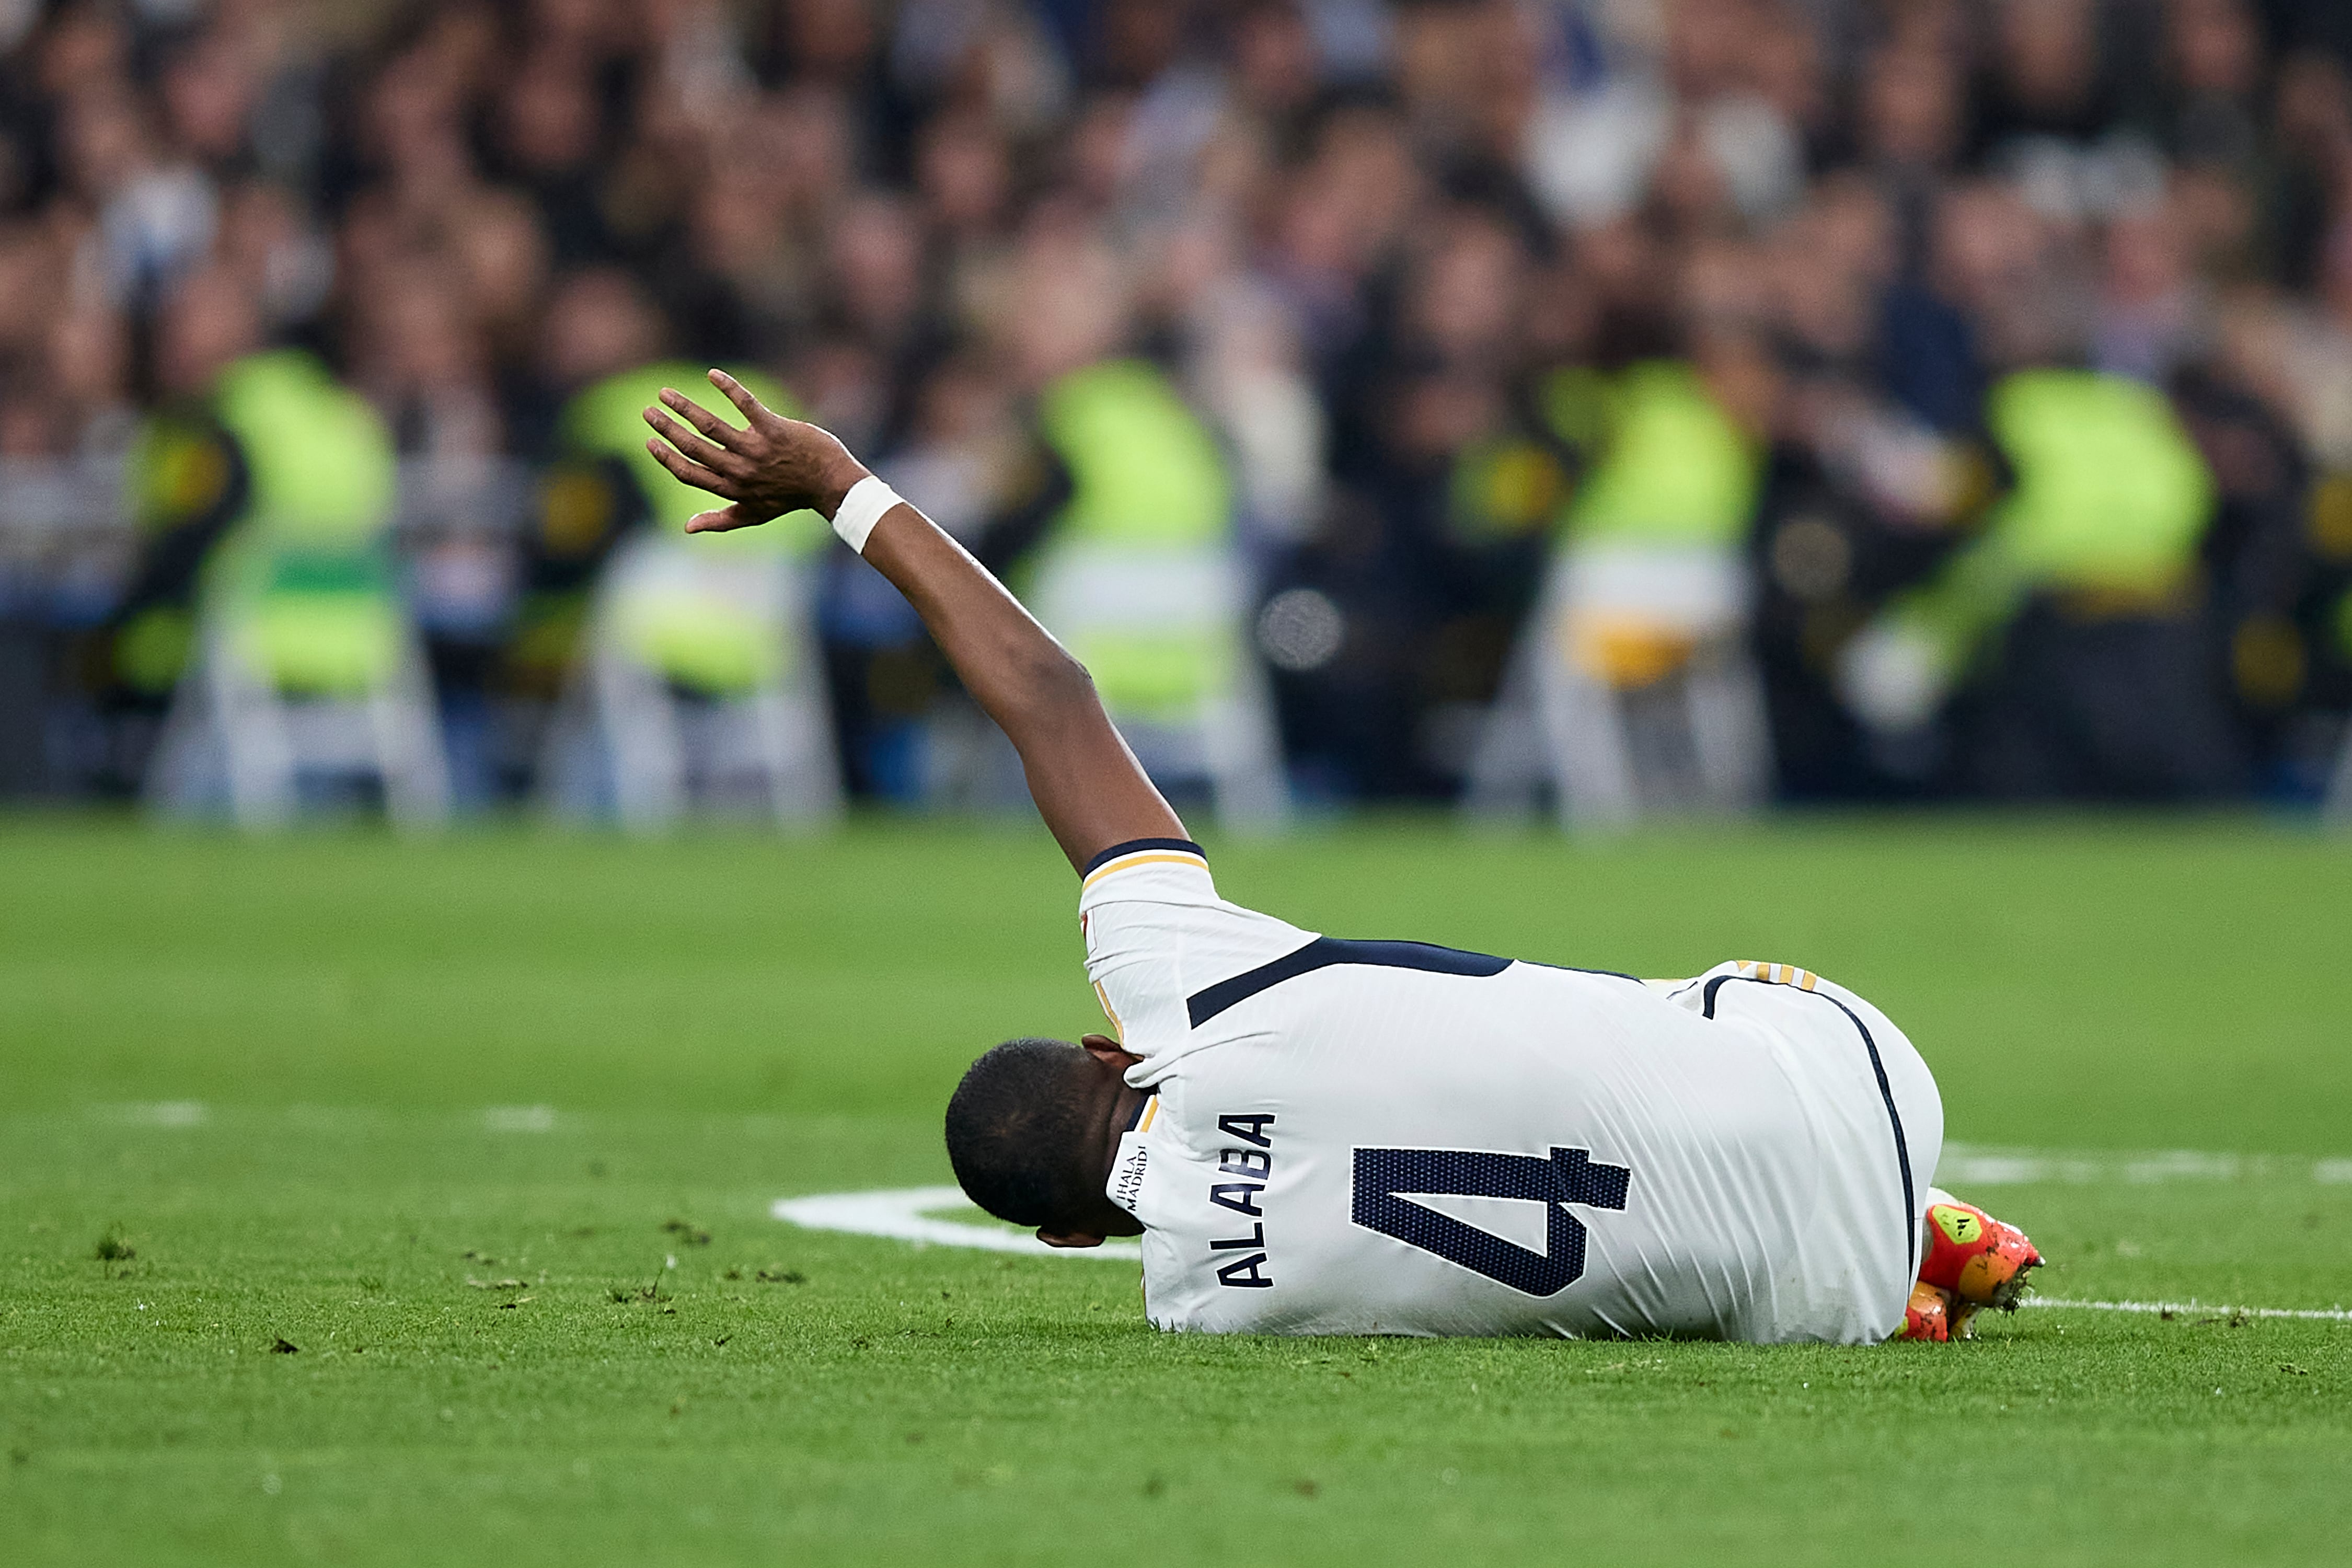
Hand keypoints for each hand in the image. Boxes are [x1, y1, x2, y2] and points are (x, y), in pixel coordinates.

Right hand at [640, 369, 869, 533]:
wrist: (829, 484)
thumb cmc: (789, 498)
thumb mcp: (753, 515)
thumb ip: (719, 520)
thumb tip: (686, 527)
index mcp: (731, 489)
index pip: (688, 472)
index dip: (665, 457)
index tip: (649, 441)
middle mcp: (739, 470)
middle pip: (693, 447)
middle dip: (666, 428)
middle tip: (648, 410)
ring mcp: (756, 449)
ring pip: (710, 426)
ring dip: (684, 407)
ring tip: (665, 393)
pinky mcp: (773, 429)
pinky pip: (745, 404)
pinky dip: (728, 387)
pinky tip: (712, 374)